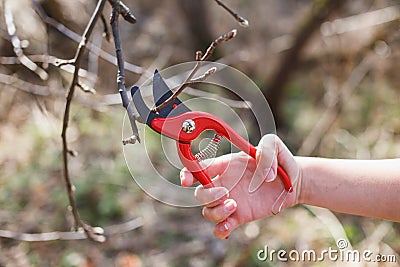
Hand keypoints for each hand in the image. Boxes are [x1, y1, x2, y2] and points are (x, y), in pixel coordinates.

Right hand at [180, 134, 300, 238]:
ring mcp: (229, 201)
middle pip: (200, 193)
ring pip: (207, 211)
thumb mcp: (274, 145)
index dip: (188, 173)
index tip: (187, 180)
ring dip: (216, 212)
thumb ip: (266, 150)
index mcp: (226, 165)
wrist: (292, 182)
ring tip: (235, 205)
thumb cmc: (280, 160)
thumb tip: (265, 175)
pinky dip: (220, 230)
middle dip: (208, 195)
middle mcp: (223, 183)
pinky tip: (228, 226)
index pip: (199, 168)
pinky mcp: (239, 216)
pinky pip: (220, 228)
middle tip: (227, 194)